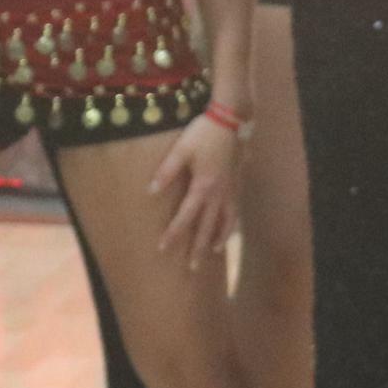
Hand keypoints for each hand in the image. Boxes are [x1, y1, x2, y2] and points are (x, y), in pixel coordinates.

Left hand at [149, 114, 242, 263]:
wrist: (232, 120)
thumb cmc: (203, 133)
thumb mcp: (181, 149)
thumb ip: (166, 171)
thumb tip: (150, 191)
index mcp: (203, 186)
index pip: (186, 217)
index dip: (174, 233)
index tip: (163, 248)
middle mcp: (219, 194)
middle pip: (207, 227)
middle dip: (198, 248)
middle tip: (192, 267)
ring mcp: (231, 191)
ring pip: (225, 222)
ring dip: (217, 238)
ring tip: (211, 252)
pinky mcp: (237, 185)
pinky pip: (235, 212)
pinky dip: (231, 224)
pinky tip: (227, 229)